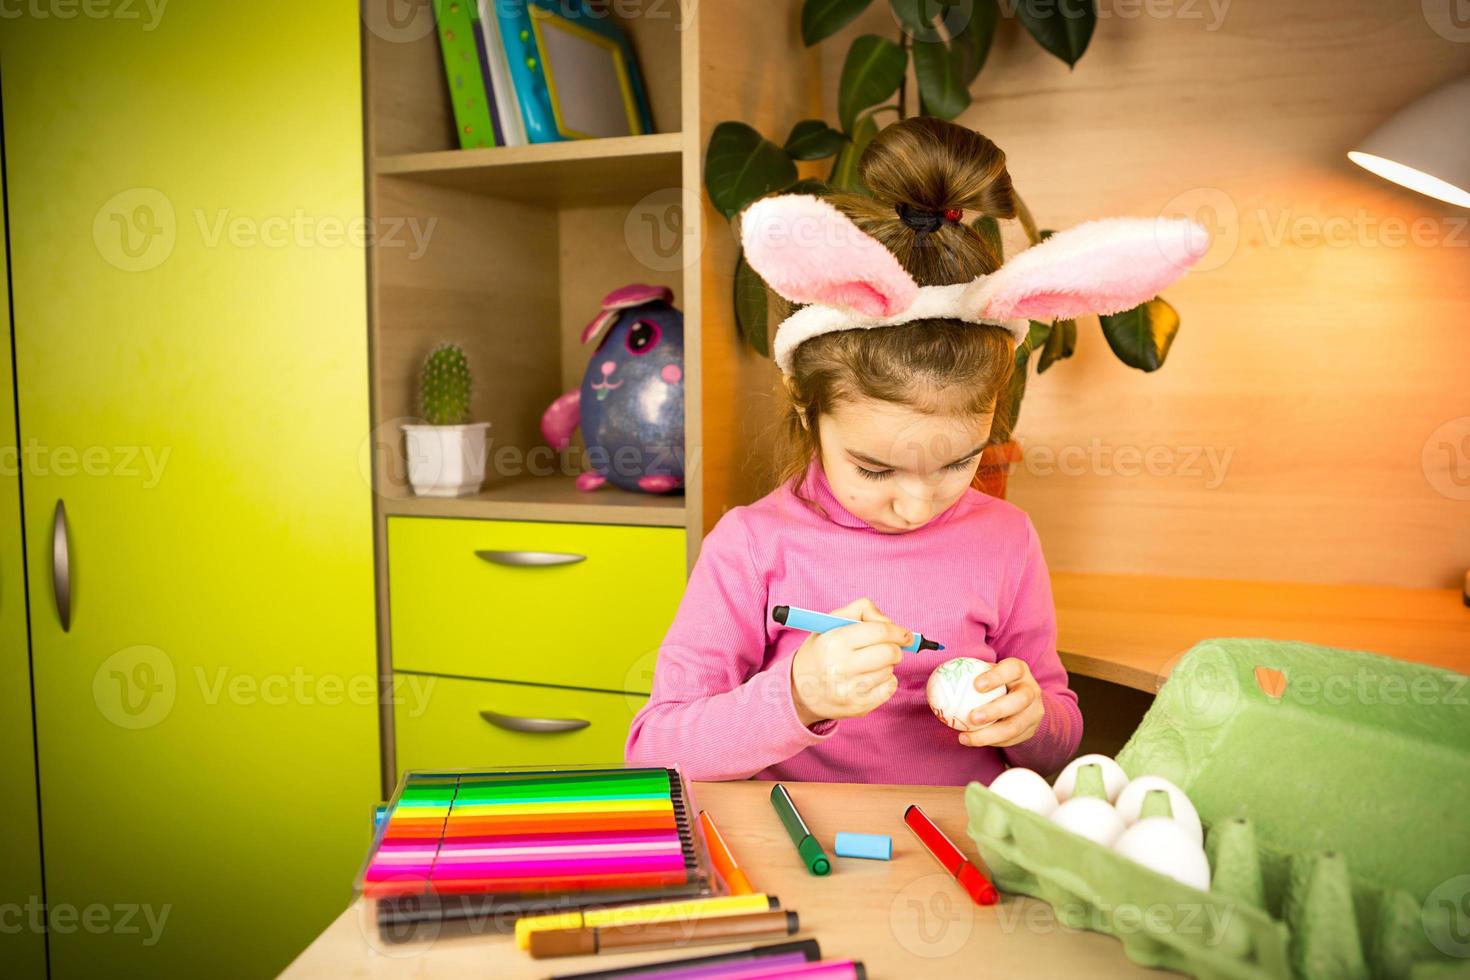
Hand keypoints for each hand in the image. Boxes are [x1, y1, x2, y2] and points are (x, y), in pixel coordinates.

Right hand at [789, 597, 909, 726]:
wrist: (798, 689)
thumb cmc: (821, 651)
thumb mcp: (831, 621)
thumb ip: (861, 609)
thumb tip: (889, 623)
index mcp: (833, 641)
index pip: (880, 632)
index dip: (898, 631)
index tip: (905, 634)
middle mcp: (839, 667)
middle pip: (890, 653)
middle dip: (895, 648)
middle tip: (887, 648)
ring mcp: (848, 690)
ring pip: (890, 671)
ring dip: (886, 665)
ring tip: (868, 664)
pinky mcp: (858, 707)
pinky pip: (889, 689)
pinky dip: (886, 681)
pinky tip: (870, 678)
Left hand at [959, 658, 1043, 747]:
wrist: (1023, 703)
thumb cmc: (996, 683)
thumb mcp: (989, 673)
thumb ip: (971, 673)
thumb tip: (939, 676)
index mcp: (1019, 671)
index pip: (1012, 669)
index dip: (996, 677)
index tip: (976, 686)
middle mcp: (1031, 690)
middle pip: (1020, 700)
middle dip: (996, 709)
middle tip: (972, 717)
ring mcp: (1033, 712)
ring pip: (1015, 726)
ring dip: (989, 734)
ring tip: (966, 737)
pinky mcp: (1030, 730)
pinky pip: (1010, 739)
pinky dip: (989, 741)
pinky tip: (971, 741)